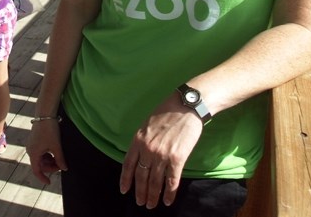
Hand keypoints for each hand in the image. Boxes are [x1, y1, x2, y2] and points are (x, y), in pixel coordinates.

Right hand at [26, 120, 67, 184]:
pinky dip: (47, 155)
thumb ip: (60, 159)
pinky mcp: (34, 140)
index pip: (37, 171)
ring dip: (50, 161)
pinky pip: (40, 152)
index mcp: (33, 153)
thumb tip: (64, 168)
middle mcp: (30, 150)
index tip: (49, 182)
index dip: (43, 178)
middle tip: (61, 165)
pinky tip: (55, 152)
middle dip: (50, 167)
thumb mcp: (56, 146)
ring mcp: (31, 145)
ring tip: (59, 158)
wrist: (45, 115)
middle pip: (40, 165)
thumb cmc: (49, 130)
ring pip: (40, 158)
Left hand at [119, 92, 203, 208]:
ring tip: (151, 204)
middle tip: (140, 202)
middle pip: (141, 176)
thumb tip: (139, 155)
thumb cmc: (167, 111)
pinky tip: (167, 201)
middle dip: (140, 192)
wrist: (186, 106)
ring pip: (155, 181)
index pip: (128, 165)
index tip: (124, 190)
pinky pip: (172, 181)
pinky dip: (169, 193)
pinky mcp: (178, 159)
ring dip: (153, 195)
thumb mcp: (147, 124)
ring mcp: (162, 155)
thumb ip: (142, 140)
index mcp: (138, 140)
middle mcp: (148, 149)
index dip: (125, 179)